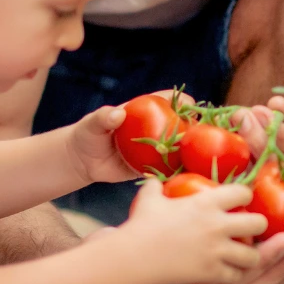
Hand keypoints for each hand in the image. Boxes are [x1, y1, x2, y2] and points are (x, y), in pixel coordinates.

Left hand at [65, 87, 196, 184]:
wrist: (83, 160)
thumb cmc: (89, 134)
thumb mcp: (94, 123)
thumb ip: (104, 117)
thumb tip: (118, 114)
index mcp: (146, 111)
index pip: (171, 102)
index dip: (184, 103)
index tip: (192, 110)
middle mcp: (156, 128)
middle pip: (182, 126)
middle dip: (196, 130)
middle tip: (200, 140)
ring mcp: (155, 149)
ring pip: (178, 150)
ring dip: (190, 155)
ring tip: (197, 163)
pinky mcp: (151, 168)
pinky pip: (166, 171)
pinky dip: (175, 175)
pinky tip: (182, 181)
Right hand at [124, 177, 265, 283]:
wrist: (136, 255)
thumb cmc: (142, 223)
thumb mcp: (150, 198)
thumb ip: (157, 187)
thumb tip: (155, 181)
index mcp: (207, 202)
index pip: (243, 192)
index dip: (246, 195)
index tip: (244, 199)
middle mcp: (218, 225)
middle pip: (257, 223)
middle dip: (258, 225)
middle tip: (253, 228)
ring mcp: (217, 251)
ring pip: (252, 256)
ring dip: (250, 255)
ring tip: (246, 255)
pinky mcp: (211, 272)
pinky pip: (235, 276)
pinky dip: (234, 275)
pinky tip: (229, 273)